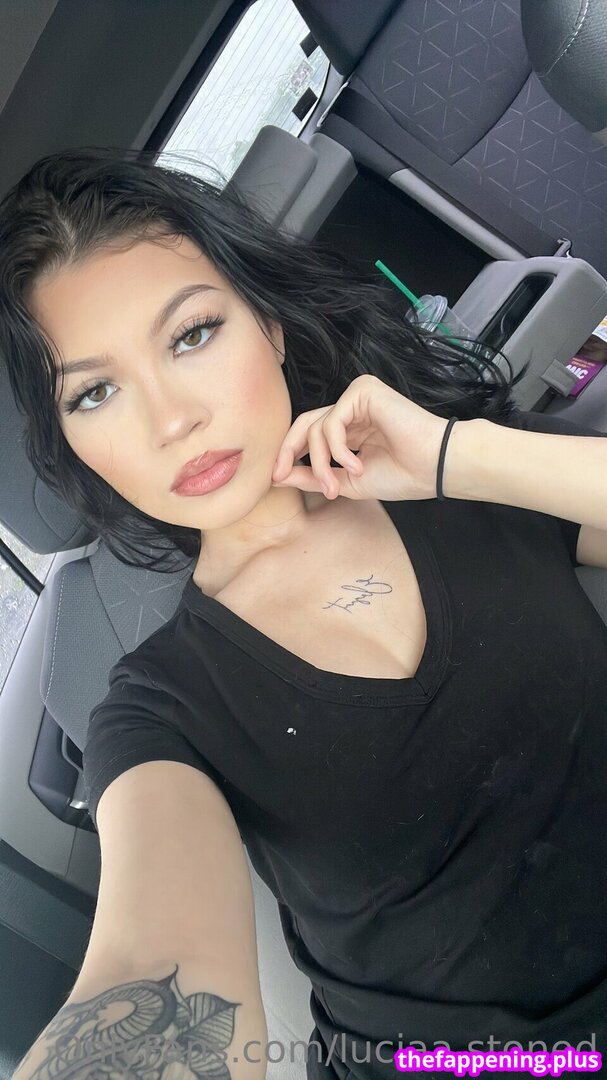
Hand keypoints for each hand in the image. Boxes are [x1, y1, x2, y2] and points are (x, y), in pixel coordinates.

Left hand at [271, 374, 453, 501]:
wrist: (435, 467)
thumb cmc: (403, 476)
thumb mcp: (348, 482)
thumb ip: (315, 477)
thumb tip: (278, 476)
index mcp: (351, 428)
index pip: (310, 434)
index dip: (290, 454)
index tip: (277, 479)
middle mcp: (353, 409)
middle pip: (304, 424)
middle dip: (289, 451)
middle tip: (281, 476)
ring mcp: (358, 398)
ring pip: (316, 427)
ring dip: (320, 462)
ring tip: (337, 484)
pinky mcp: (363, 391)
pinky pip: (331, 421)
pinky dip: (336, 449)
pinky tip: (356, 465)